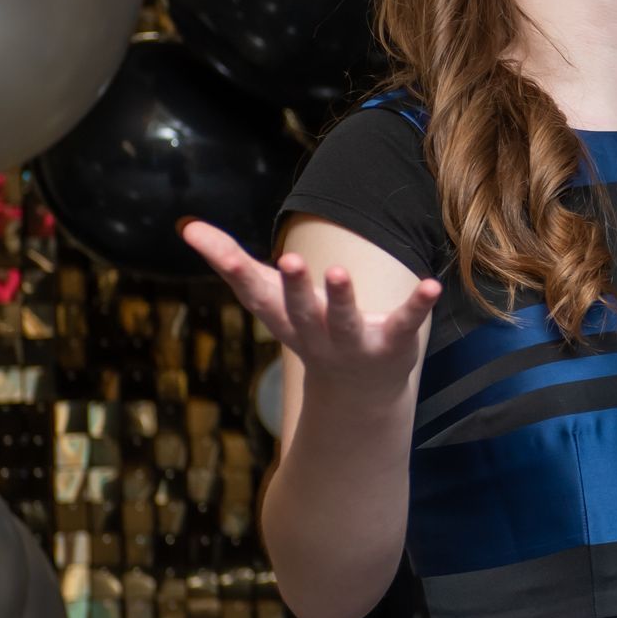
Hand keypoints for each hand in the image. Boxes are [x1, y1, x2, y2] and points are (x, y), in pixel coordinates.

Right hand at [180, 219, 440, 395]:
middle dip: (296, 287)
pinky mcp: (393, 343)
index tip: (203, 235)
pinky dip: (417, 305)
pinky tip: (431, 285)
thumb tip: (185, 225)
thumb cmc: (306, 328)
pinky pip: (406, 322)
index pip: (253, 290)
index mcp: (282, 316)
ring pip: (344, 320)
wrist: (355, 392)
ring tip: (341, 272)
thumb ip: (228, 261)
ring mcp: (353, 342)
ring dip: (342, 298)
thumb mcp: (267, 296)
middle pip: (300, 309)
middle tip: (292, 259)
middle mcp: (314, 332)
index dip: (231, 266)